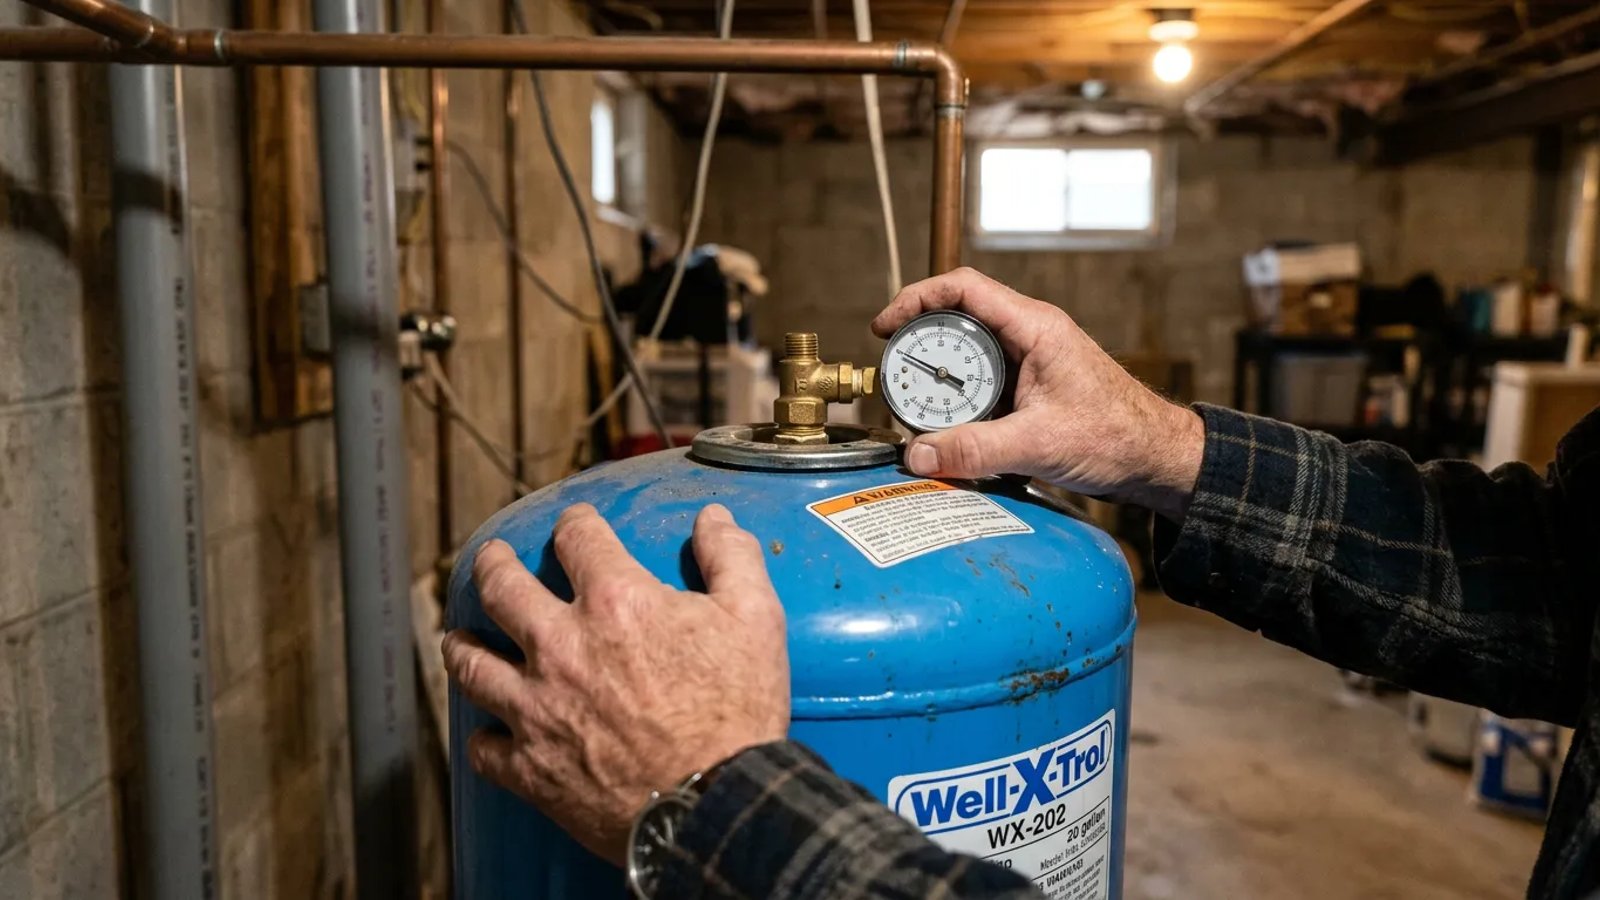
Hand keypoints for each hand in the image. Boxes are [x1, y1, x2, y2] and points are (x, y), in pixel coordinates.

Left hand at [442, 503, 789, 863]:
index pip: (578, 539)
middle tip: (492, 558)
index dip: (576, 524)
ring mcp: (537, 709)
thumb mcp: (755, 620)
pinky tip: (489, 732)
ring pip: (472, 664)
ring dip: (463, 645)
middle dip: (493, 564)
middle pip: (502, 588)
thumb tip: (713, 517)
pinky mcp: (530, 767)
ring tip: (460, 638)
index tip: (575, 525)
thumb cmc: (737, 713)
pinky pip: (485, 748)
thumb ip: (731, 558)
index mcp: (616, 603)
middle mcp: (561, 647)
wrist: (713, 805)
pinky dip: (485, 737)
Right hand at [872, 267, 1203, 520]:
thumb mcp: (1038, 444)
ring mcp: (1030, 362)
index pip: (963, 289)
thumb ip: (975, 450)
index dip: (916, 299)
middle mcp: (1030, 336)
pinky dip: (959, 402)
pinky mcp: (1030, 390)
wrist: (1156, 458)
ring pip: (968, 357)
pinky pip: (982, 385)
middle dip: (919, 345)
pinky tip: (948, 428)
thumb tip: (919, 455)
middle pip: (957, 321)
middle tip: (894, 374)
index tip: (886, 325)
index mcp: (1036, 327)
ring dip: (939, 379)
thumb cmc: (1118, 436)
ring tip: (915, 406)